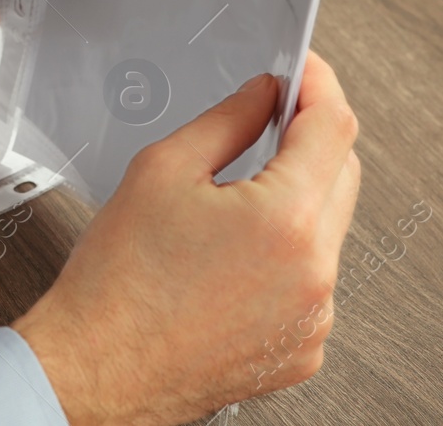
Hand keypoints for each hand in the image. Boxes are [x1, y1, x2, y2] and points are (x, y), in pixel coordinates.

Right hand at [12, 52, 360, 425]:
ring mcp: (314, 316)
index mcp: (285, 220)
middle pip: (343, 173)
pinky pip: (313, 281)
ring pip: (329, 229)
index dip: (319, 85)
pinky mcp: (303, 348)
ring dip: (297, 200)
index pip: (334, 126)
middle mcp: (313, 272)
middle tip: (267, 122)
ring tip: (230, 205)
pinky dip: (287, 256)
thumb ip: (227, 119)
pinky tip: (233, 256)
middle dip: (310, 139)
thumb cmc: (118, 286)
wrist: (98, 369)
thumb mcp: (162, 170)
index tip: (304, 74)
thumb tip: (263, 96)